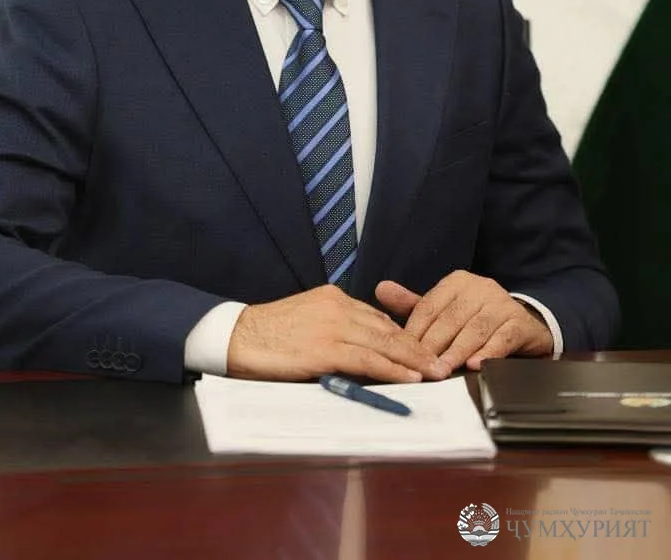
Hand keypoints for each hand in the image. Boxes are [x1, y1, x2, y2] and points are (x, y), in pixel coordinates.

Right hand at [227, 284, 439, 382]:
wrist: (236, 336)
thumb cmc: (267, 335)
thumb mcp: (306, 321)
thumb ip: (333, 329)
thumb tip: (360, 351)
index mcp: (333, 297)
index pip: (377, 317)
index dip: (403, 336)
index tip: (422, 350)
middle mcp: (337, 306)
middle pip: (387, 328)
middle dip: (417, 347)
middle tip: (440, 363)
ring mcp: (332, 326)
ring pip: (383, 342)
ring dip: (412, 360)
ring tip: (434, 373)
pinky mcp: (324, 348)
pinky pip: (366, 359)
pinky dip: (391, 369)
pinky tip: (408, 378)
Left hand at [375, 271, 553, 379]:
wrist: (522, 326)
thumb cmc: (475, 319)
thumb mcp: (444, 310)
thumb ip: (414, 304)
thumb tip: (380, 288)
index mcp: (457, 282)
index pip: (430, 306)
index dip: (414, 330)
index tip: (401, 352)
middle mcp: (480, 287)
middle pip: (450, 318)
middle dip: (434, 345)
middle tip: (420, 367)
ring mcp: (502, 304)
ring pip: (475, 329)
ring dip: (457, 351)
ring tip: (442, 370)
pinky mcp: (520, 323)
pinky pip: (502, 339)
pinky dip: (488, 352)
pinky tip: (475, 365)